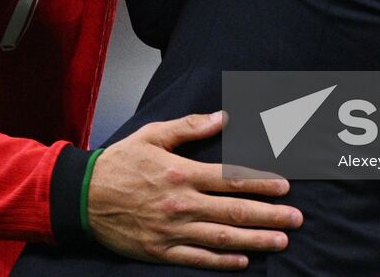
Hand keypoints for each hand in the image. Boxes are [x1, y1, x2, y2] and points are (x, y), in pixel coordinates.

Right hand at [87, 111, 302, 270]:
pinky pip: (197, 259)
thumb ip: (190, 127)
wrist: (82, 196)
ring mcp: (171, 231)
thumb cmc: (120, 162)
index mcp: (181, 172)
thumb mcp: (152, 135)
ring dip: (255, 239)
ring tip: (281, 240)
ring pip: (221, 238)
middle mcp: (181, 203)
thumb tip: (223, 117)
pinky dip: (222, 262)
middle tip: (297, 218)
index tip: (285, 186)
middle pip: (234, 211)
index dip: (261, 182)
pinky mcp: (160, 251)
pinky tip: (244, 260)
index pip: (230, 178)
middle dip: (270, 215)